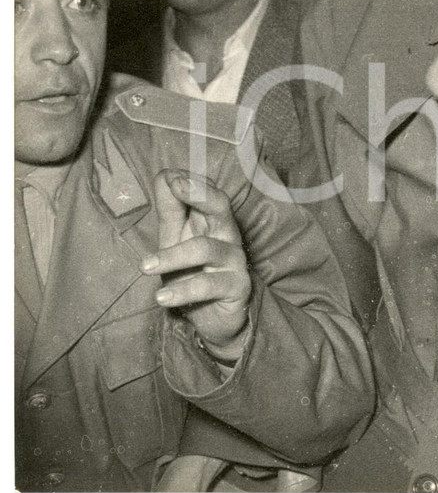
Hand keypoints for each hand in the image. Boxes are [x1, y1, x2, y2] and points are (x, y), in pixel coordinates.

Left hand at [142, 169, 250, 360]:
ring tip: (145, 267)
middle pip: (220, 206)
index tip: (167, 176)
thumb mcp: (177, 239)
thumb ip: (171, 210)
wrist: (216, 317)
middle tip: (176, 186)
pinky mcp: (237, 287)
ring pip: (206, 249)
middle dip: (199, 193)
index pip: (206, 191)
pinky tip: (162, 298)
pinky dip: (183, 291)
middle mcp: (227, 234)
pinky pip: (209, 286)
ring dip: (173, 256)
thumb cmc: (195, 272)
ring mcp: (234, 260)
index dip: (189, 181)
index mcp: (212, 219)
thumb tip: (164, 175)